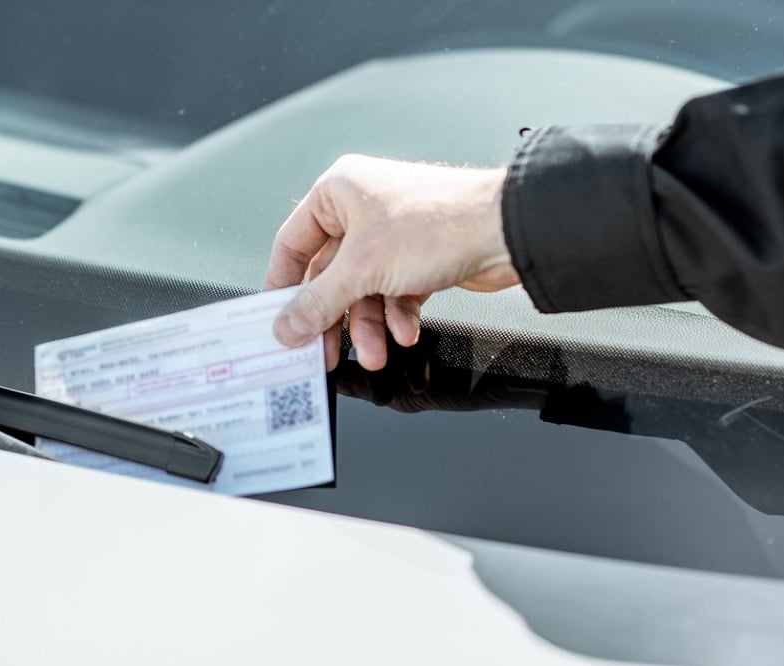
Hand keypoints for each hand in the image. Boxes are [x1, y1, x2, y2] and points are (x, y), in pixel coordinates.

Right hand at [263, 154, 518, 369]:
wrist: (506, 232)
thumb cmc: (437, 223)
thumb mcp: (361, 270)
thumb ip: (318, 302)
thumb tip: (285, 326)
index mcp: (338, 192)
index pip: (293, 244)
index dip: (282, 286)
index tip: (277, 320)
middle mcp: (363, 208)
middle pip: (330, 275)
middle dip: (332, 319)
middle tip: (323, 354)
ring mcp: (393, 234)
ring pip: (364, 290)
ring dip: (368, 327)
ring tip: (376, 354)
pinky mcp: (419, 257)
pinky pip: (394, 293)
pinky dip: (397, 317)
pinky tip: (404, 333)